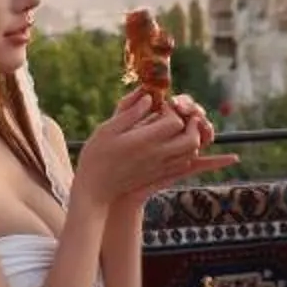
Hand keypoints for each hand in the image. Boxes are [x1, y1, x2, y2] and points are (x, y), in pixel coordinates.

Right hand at [75, 87, 235, 207]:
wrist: (95, 188)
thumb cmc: (97, 156)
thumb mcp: (107, 128)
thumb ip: (130, 112)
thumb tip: (148, 97)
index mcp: (144, 141)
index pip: (175, 122)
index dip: (171, 110)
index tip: (158, 106)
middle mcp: (157, 155)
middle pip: (191, 139)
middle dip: (189, 124)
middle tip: (177, 115)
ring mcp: (160, 167)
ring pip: (191, 153)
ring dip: (189, 137)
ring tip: (174, 128)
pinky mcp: (159, 176)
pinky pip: (183, 164)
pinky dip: (184, 152)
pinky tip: (170, 144)